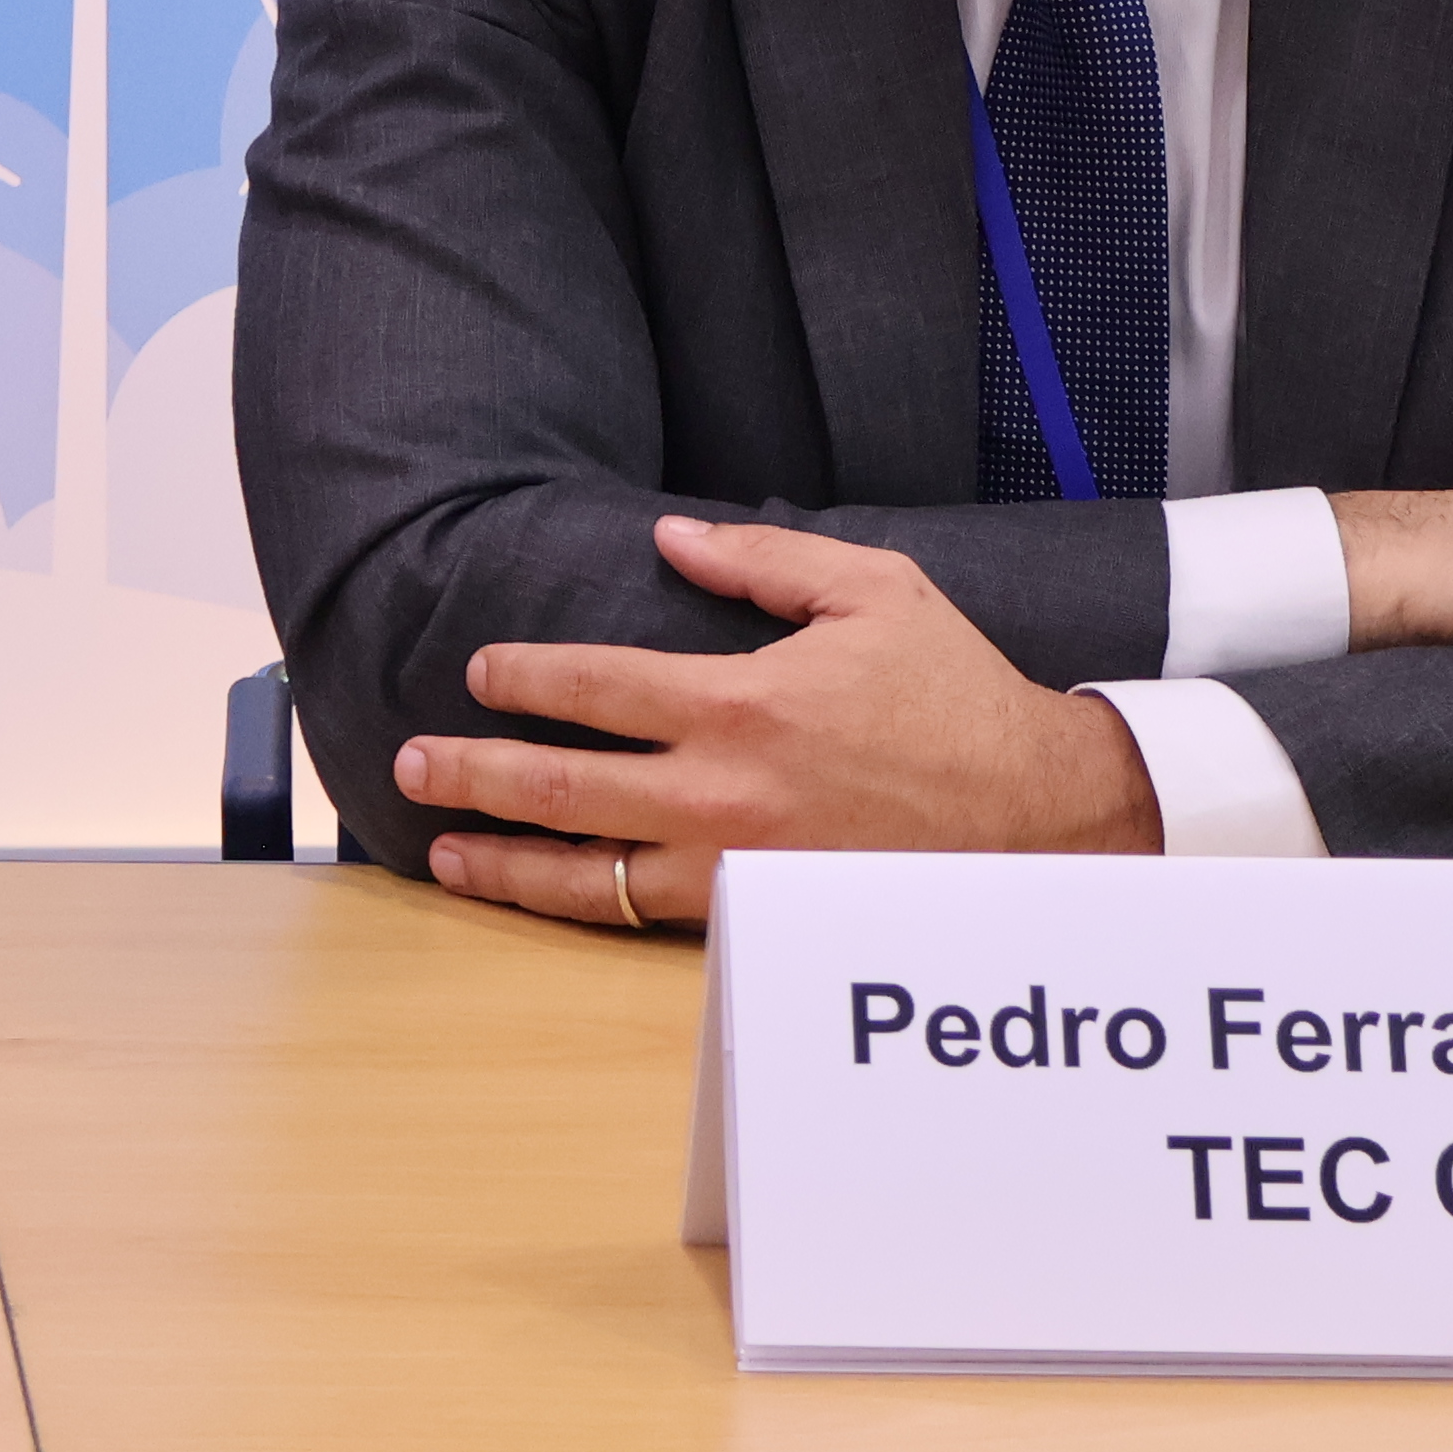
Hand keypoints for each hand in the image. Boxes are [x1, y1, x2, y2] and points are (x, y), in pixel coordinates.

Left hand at [397, 516, 1160, 929]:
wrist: (1039, 813)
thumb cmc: (956, 696)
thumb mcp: (873, 591)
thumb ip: (763, 558)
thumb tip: (670, 535)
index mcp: (742, 703)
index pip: (596, 687)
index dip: (525, 678)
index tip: (480, 672)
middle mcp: (723, 791)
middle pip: (564, 785)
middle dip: (477, 772)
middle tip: (413, 762)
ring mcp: (735, 865)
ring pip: (589, 873)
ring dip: (506, 861)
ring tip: (444, 851)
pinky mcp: (758, 916)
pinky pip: (646, 916)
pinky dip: (580, 907)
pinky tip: (545, 894)